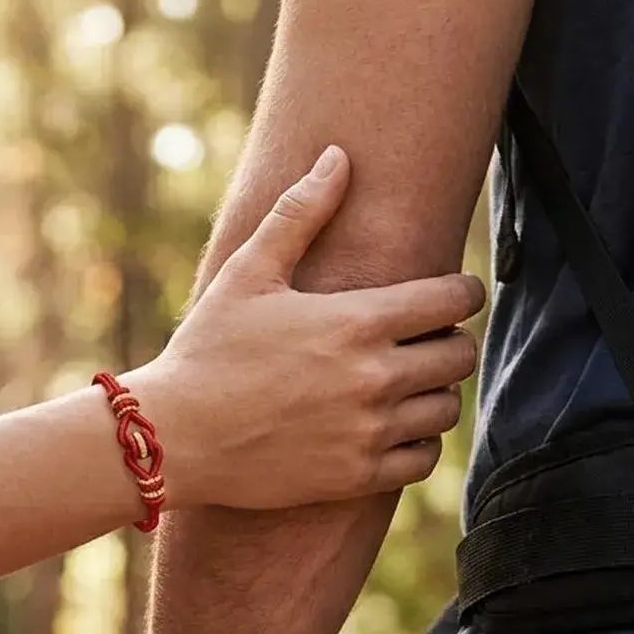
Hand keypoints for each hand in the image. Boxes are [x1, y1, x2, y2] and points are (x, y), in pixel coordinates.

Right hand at [129, 145, 484, 511]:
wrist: (172, 437)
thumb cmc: (206, 350)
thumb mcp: (247, 273)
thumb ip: (299, 214)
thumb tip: (338, 156)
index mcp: (356, 321)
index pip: (454, 299)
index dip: (462, 292)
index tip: (450, 295)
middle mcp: (373, 377)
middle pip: (460, 355)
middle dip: (450, 342)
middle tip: (424, 340)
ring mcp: (367, 431)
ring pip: (446, 409)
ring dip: (435, 394)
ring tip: (408, 385)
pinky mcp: (355, 476)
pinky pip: (422, 460)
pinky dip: (417, 444)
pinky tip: (391, 429)